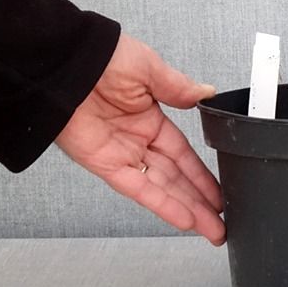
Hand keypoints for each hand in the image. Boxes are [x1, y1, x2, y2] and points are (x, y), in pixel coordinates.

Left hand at [55, 33, 224, 244]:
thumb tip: (206, 92)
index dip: (201, 174)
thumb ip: (179, 88)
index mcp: (150, 116)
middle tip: (221, 222)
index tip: (219, 191)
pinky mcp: (106, 164)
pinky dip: (161, 204)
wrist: (67, 64)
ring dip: (187, 209)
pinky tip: (182, 218)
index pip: (183, 153)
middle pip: (176, 177)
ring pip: (162, 188)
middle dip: (200, 200)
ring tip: (211, 229)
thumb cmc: (104, 58)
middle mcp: (137, 140)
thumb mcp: (150, 68)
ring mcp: (122, 154)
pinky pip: (138, 188)